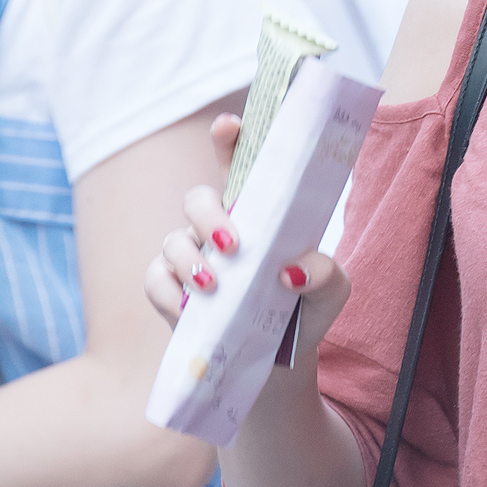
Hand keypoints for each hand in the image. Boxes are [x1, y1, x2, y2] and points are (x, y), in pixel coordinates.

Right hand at [144, 113, 350, 365]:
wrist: (282, 360)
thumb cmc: (307, 309)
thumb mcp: (332, 290)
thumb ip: (325, 274)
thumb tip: (291, 271)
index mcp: (259, 212)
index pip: (239, 165)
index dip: (230, 139)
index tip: (229, 125)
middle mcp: (220, 227)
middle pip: (197, 199)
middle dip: (208, 215)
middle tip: (232, 244)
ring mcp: (192, 257)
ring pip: (173, 239)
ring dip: (189, 259)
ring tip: (213, 285)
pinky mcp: (171, 290)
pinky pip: (155, 278)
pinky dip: (169, 291)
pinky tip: (190, 307)